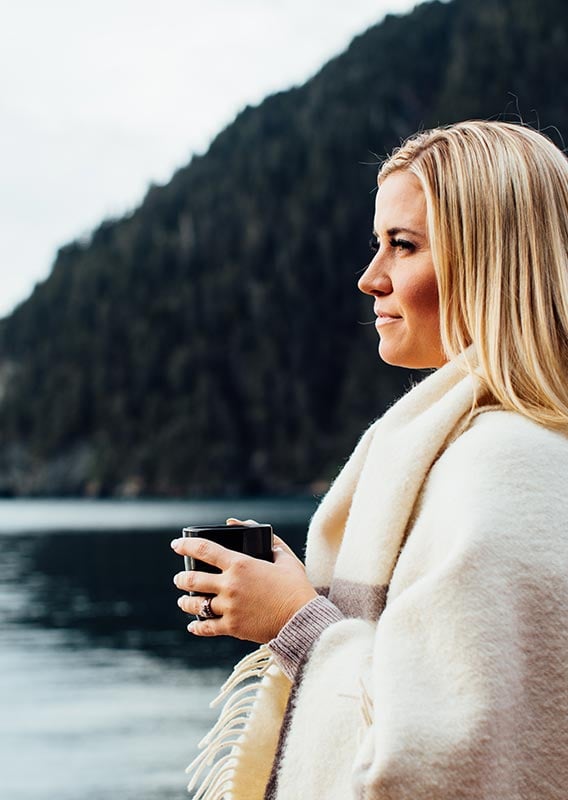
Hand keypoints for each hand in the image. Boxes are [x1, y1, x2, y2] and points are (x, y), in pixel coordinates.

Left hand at [170, 521, 316, 642]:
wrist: (301, 618)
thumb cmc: (295, 586)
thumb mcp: (284, 557)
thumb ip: (266, 538)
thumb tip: (243, 523)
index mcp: (240, 564)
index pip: (204, 550)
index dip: (186, 545)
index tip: (176, 545)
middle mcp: (230, 585)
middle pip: (194, 580)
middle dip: (182, 579)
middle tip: (179, 579)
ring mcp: (229, 607)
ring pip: (197, 604)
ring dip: (186, 602)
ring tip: (183, 601)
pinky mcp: (232, 627)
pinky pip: (207, 627)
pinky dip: (197, 626)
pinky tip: (193, 625)